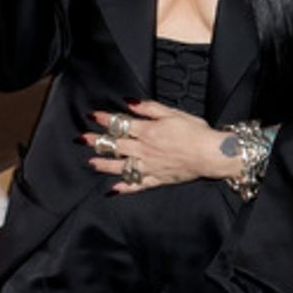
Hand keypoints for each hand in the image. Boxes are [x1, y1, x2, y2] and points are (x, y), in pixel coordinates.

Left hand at [82, 102, 235, 193]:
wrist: (211, 154)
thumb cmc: (195, 131)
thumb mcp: (173, 113)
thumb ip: (149, 109)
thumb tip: (129, 103)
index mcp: (148, 131)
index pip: (121, 124)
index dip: (105, 119)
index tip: (92, 116)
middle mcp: (144, 150)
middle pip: (116, 145)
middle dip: (97, 141)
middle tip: (82, 138)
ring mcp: (150, 166)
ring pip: (121, 166)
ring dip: (104, 164)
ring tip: (91, 162)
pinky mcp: (157, 179)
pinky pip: (137, 184)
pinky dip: (125, 187)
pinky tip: (113, 189)